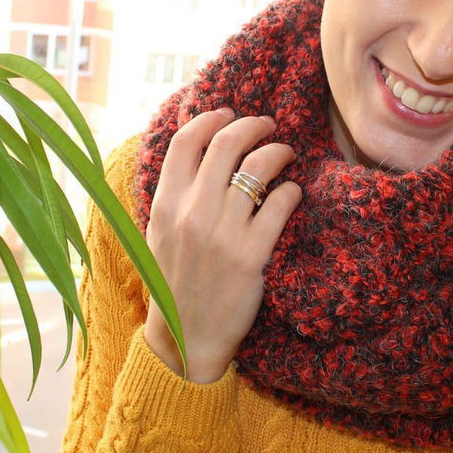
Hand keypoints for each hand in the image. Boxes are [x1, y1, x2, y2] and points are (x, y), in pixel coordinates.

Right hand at [143, 109, 301, 382]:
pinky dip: (291, 190)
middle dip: (251, 125)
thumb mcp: (159, 236)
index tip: (227, 113)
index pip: (185, 142)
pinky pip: (280, 204)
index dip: (209, 119)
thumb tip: (197, 155)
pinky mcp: (251, 255)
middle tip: (267, 126)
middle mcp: (191, 213)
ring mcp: (222, 233)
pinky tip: (293, 192)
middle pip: (225, 144)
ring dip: (277, 151)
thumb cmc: (175, 284)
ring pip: (258, 168)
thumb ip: (175, 196)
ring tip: (285, 153)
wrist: (186, 338)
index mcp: (165, 205)